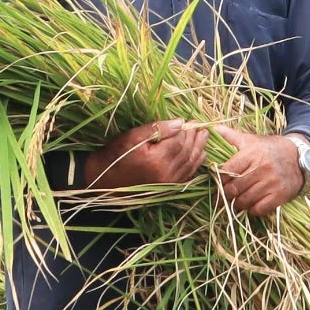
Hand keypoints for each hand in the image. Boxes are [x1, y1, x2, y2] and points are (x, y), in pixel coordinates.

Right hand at [83, 118, 207, 188]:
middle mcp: (165, 174)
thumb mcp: (133, 136)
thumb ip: (157, 129)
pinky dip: (195, 164)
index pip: (179, 141)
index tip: (191, 120)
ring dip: (199, 149)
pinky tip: (199, 155)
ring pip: (190, 164)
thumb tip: (180, 122)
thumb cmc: (117, 154)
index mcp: (156, 160)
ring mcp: (168, 184)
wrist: (106, 179)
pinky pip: (187, 175)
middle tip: (201, 126)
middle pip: (187, 152)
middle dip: (195, 138)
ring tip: (203, 137)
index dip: (187, 130)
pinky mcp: (168, 189)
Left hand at [215, 125, 303, 215]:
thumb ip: (230, 135)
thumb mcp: (250, 139)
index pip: (228, 170)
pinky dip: (251, 209)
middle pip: (235, 188)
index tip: (217, 182)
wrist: (298, 157)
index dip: (220, 179)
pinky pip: (259, 209)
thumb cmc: (269, 148)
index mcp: (252, 154)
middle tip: (221, 197)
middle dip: (225, 194)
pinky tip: (250, 204)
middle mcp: (262, 168)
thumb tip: (211, 128)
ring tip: (233, 202)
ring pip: (245, 200)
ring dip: (237, 204)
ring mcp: (272, 183)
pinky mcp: (280, 195)